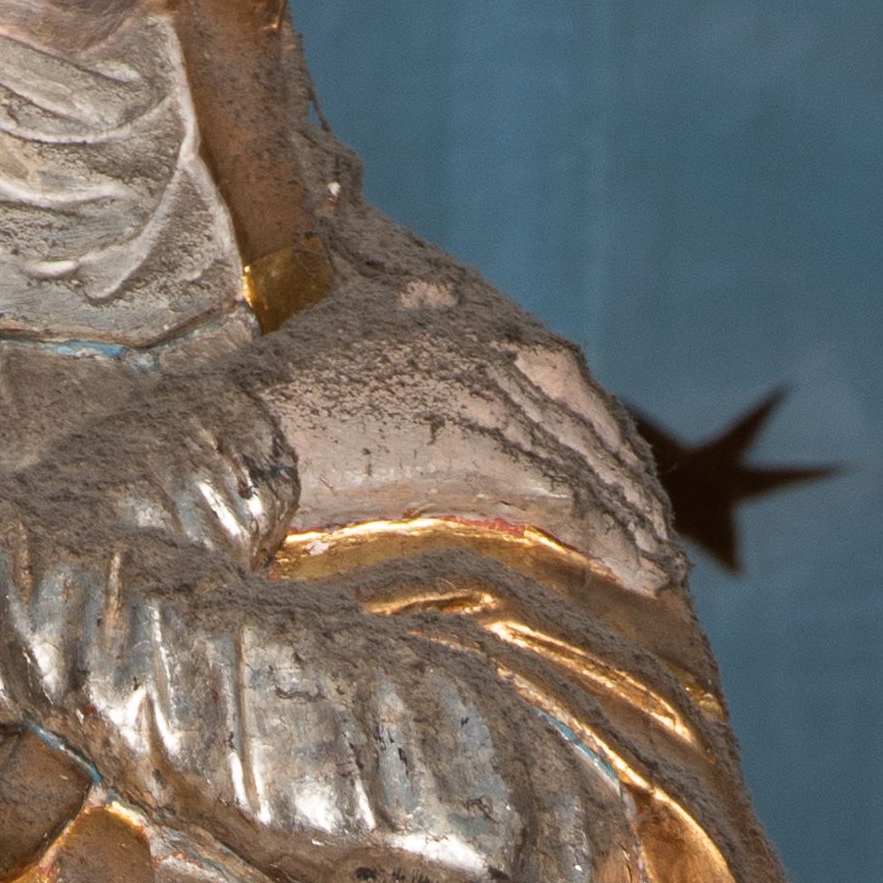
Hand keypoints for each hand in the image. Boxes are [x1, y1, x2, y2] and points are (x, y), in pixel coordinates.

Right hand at [260, 299, 673, 574]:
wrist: (223, 439)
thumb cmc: (259, 411)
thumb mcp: (337, 346)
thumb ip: (393, 339)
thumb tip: (424, 342)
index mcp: (446, 309)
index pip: (551, 366)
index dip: (596, 426)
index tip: (624, 472)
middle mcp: (473, 336)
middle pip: (581, 406)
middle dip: (626, 471)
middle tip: (657, 529)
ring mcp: (476, 386)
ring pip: (583, 455)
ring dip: (632, 515)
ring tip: (659, 568)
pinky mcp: (471, 444)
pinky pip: (564, 495)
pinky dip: (608, 536)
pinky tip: (634, 574)